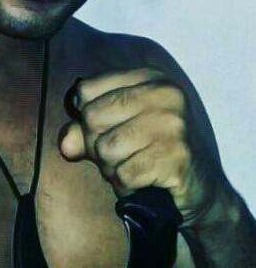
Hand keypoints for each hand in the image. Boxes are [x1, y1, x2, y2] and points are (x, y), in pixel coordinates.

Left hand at [59, 68, 225, 228]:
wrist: (200, 189)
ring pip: (105, 149)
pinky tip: (143, 183)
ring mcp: (173, 125)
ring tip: (133, 169)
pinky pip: (124, 174)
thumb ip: (84, 132)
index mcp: (148, 78)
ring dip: (111, 169)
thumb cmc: (150, 154)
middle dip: (96, 147)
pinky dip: (126, 185)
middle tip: (121, 156)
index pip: (86, 90)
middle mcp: (164, 94)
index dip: (84, 118)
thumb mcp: (115, 133)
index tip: (105, 130)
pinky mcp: (177, 158)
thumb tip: (66, 144)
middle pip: (92, 118)